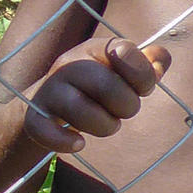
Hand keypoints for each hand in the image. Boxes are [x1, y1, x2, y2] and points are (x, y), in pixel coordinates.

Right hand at [21, 36, 170, 156]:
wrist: (45, 107)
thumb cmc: (94, 88)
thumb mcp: (121, 72)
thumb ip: (146, 65)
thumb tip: (159, 64)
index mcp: (93, 49)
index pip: (124, 51)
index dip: (143, 75)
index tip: (142, 88)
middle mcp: (68, 65)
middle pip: (106, 85)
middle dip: (127, 106)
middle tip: (124, 112)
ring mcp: (48, 91)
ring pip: (80, 111)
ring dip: (105, 126)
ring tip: (107, 125)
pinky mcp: (33, 117)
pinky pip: (48, 132)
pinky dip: (67, 142)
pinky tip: (78, 144)